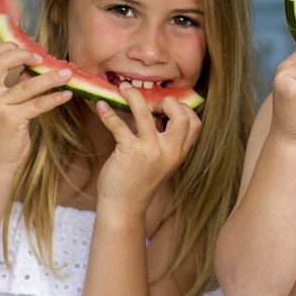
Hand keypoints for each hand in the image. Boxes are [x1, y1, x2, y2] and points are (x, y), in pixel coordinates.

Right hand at [0, 42, 72, 174]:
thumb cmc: (0, 134)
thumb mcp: (2, 106)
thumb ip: (14, 87)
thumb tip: (33, 68)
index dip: (9, 47)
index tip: (29, 49)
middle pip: (0, 62)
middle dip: (24, 54)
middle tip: (44, 58)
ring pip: (27, 84)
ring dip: (50, 78)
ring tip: (67, 74)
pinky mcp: (10, 120)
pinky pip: (37, 104)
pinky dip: (54, 98)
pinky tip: (66, 96)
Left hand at [94, 82, 201, 216]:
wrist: (124, 207)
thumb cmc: (138, 181)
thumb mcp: (161, 162)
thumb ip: (164, 140)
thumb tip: (153, 112)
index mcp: (179, 153)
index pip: (194, 123)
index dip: (183, 109)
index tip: (165, 108)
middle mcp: (169, 151)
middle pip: (182, 115)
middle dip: (168, 101)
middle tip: (152, 102)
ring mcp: (151, 151)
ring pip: (145, 112)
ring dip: (133, 96)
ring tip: (123, 87)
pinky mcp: (130, 152)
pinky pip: (119, 125)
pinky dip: (108, 114)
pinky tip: (101, 107)